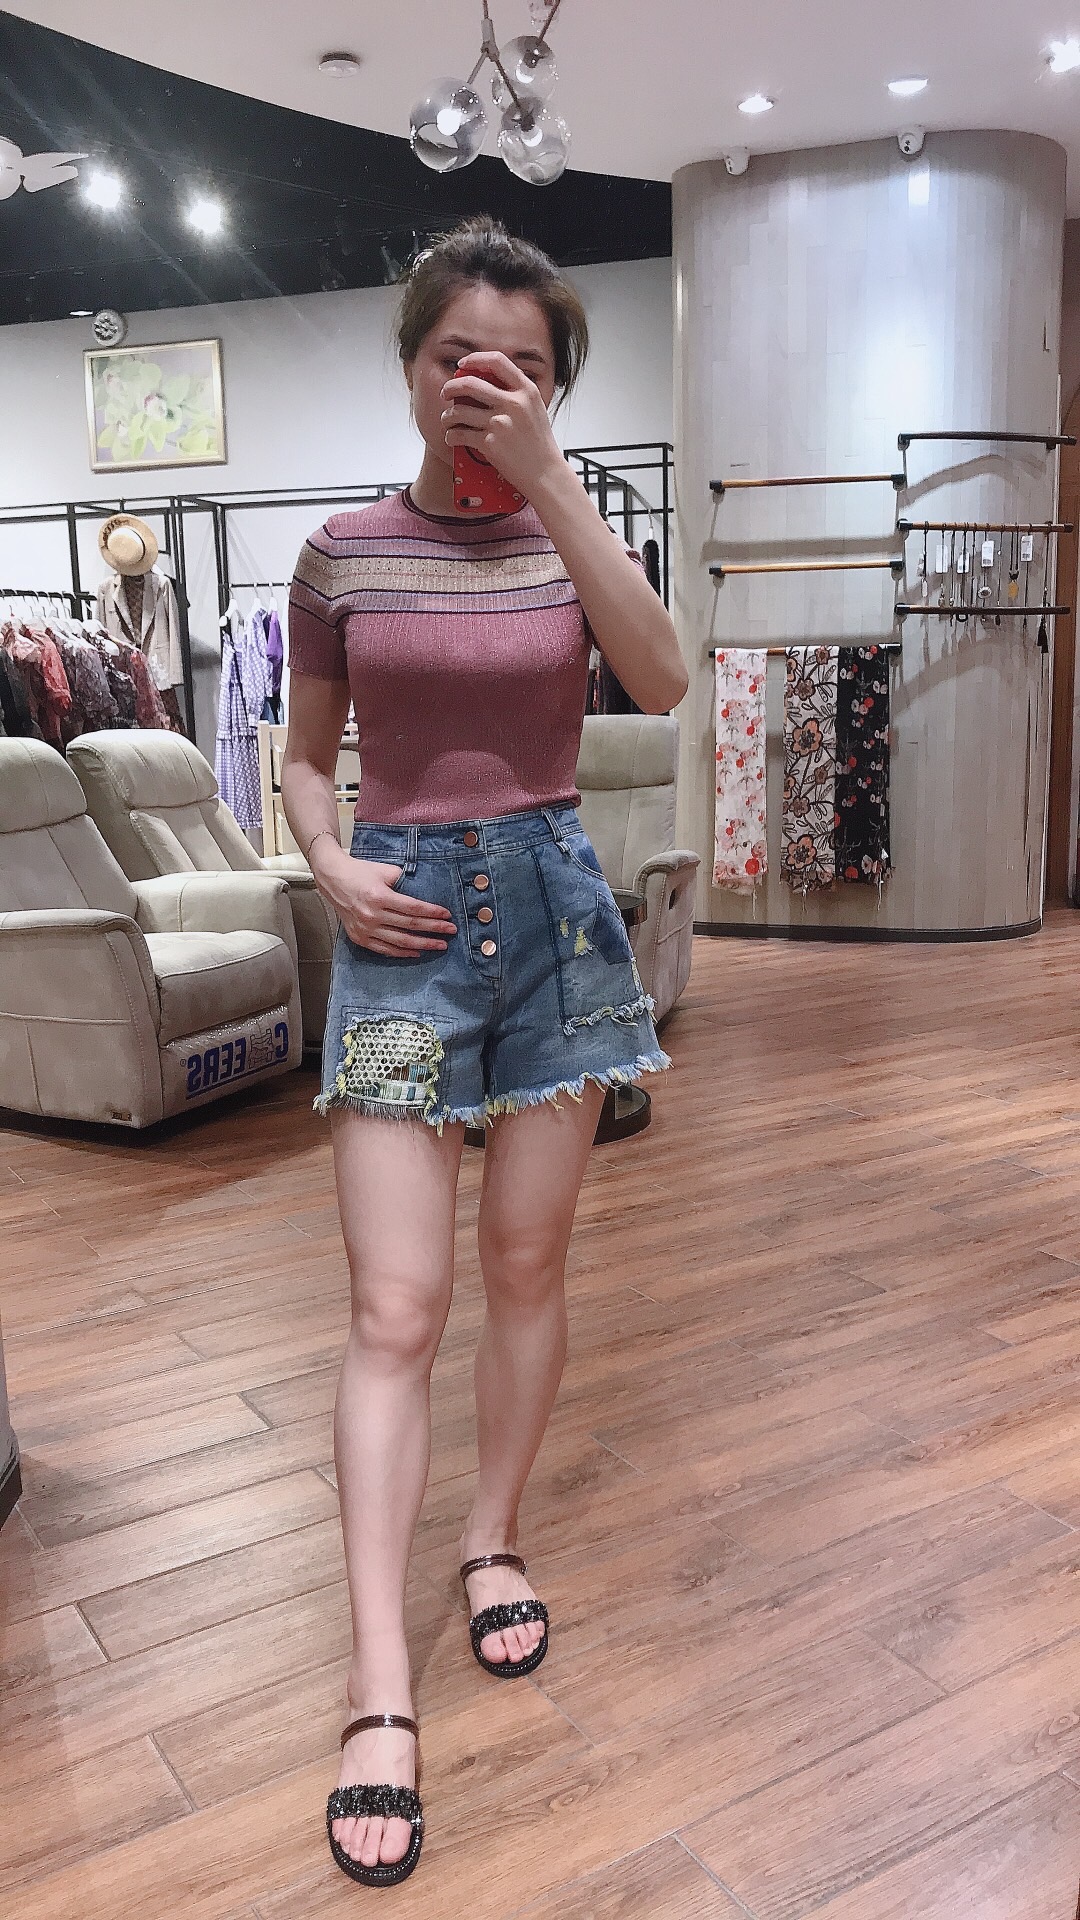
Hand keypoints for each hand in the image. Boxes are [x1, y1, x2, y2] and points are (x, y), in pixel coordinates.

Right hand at [311, 845, 456, 957]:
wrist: (333, 879)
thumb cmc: (359, 872)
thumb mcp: (384, 870)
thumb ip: (404, 880)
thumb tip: (423, 892)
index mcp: (379, 897)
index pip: (414, 909)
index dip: (433, 913)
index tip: (447, 916)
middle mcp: (372, 915)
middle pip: (410, 926)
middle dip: (434, 930)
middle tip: (450, 932)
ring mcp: (365, 929)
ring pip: (400, 942)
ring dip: (423, 944)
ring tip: (439, 945)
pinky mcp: (359, 937)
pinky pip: (384, 949)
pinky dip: (402, 953)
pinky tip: (416, 952)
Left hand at [440, 351, 562, 497]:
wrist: (545, 473)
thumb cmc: (540, 444)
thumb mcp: (536, 409)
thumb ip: (517, 393)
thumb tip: (491, 382)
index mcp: (526, 391)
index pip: (497, 361)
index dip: (475, 359)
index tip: (463, 364)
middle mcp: (513, 403)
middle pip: (471, 384)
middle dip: (451, 386)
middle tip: (446, 392)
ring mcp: (500, 423)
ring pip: (460, 410)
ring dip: (448, 415)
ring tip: (448, 420)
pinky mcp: (490, 443)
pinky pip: (460, 434)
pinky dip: (451, 436)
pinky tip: (452, 438)